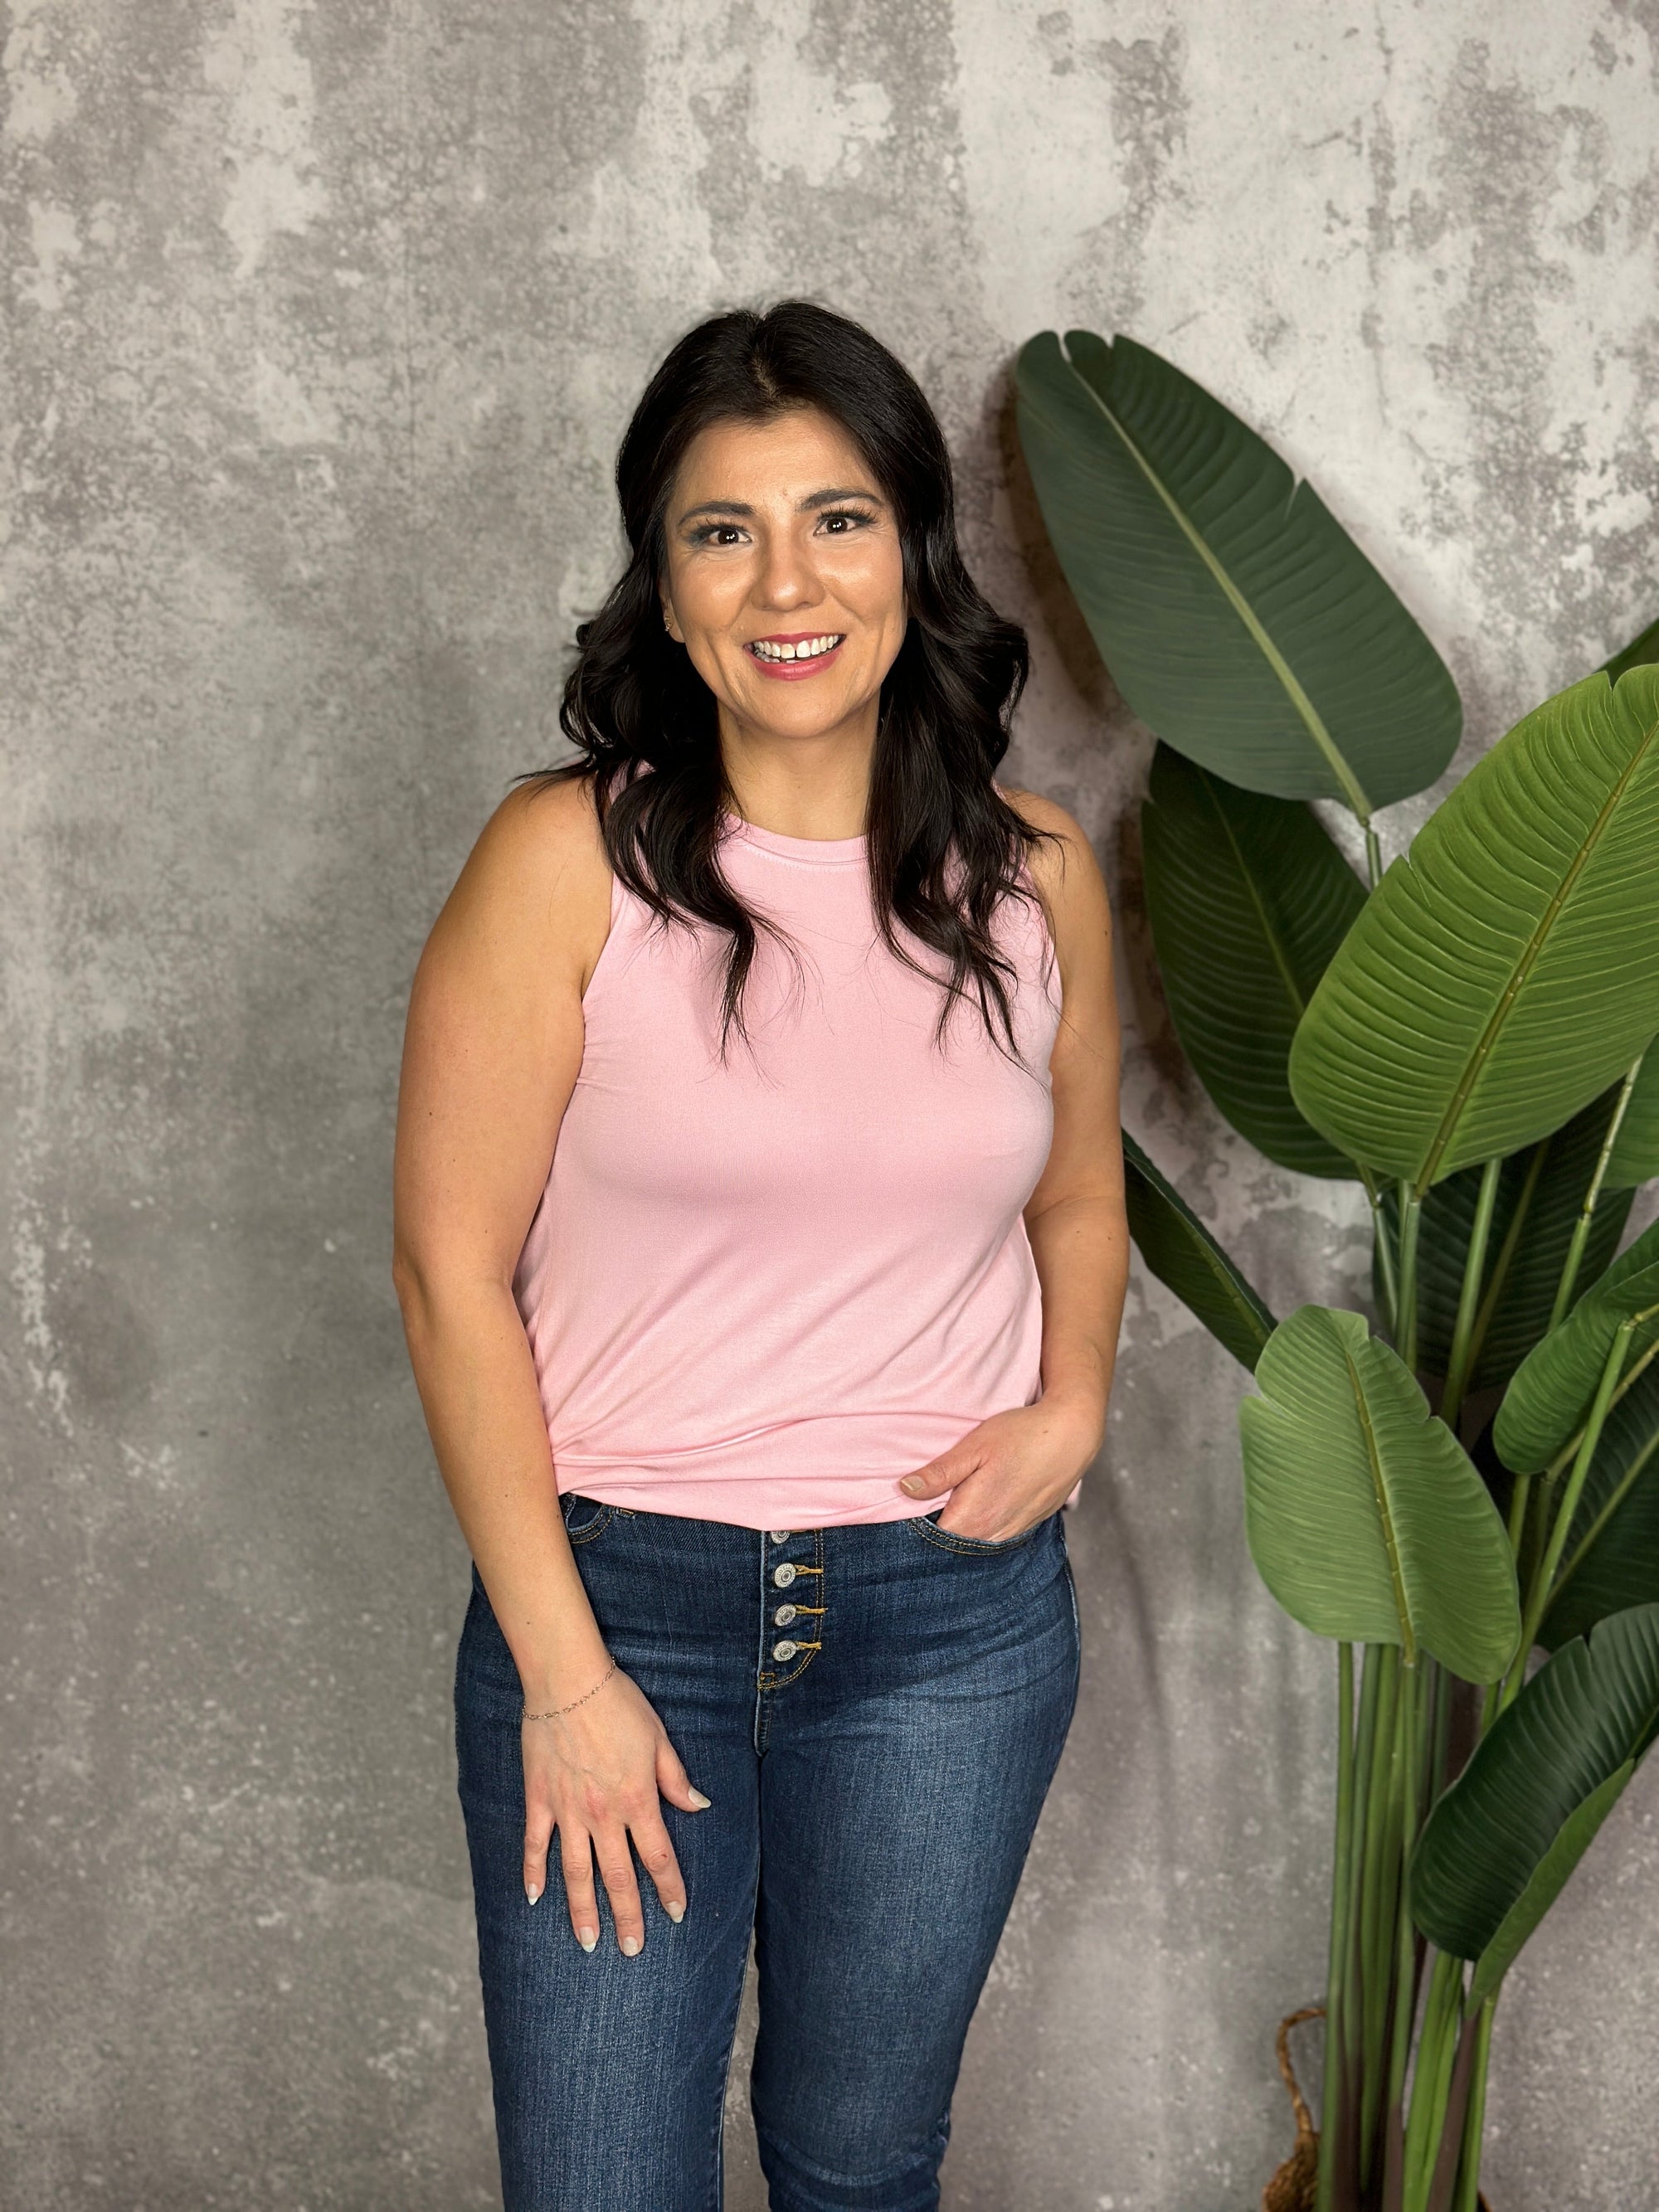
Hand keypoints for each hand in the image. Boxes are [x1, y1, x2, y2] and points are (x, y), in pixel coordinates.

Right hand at [520, 1666, 709, 1953]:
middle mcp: (602, 1814)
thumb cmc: (618, 1704)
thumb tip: (699, 1807)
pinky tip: (534, 1899)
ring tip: (589, 1942)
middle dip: (628, 1916)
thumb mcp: (658, 1738)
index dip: (669, 1887)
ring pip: (576, 1872)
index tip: (677, 1912)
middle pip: (618, 1877)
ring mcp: (567, 1810)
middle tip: (631, 1949)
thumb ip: (675, 1779)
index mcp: (637, 1799)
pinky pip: (535, 1844)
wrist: (569, 1681)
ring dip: (583, 1911)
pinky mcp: (539, 1799)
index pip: (658, 1856)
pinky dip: (533, 1873)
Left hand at [897, 1390, 1103, 1541]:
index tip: (906, 1512)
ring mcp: (1014, 1532)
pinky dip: (984, 1526)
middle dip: (938, 1530)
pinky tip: (981, 1505)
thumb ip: (940, 1473)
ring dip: (963, 1529)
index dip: (916, 1527)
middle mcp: (994, 1533)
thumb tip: (905, 1489)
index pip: (933, 1540)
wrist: (1072, 1435)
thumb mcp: (973, 1447)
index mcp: (974, 1517)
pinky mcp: (1028, 1525)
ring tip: (954, 1502)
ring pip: (976, 1541)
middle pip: (954, 1546)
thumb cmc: (1022, 1435)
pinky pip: (997, 1535)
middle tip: (927, 1503)